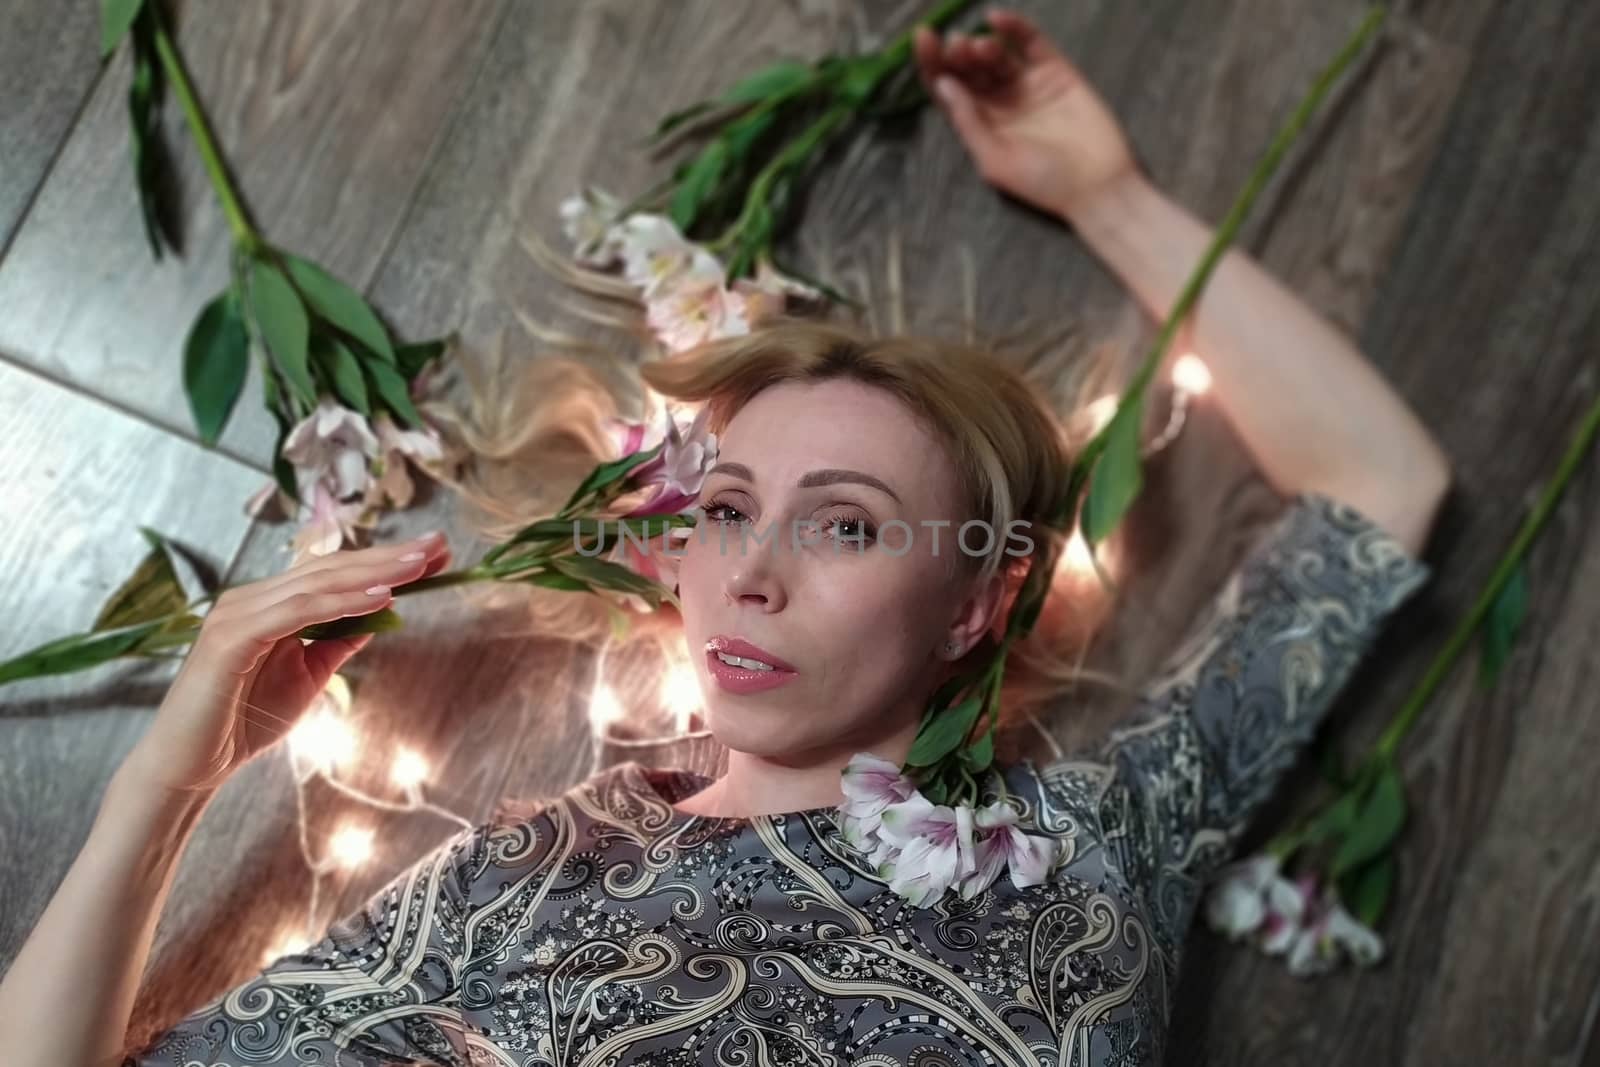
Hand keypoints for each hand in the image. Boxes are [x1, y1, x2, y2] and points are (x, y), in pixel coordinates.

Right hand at [119, 531, 451, 795]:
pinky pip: (296, 613)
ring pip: (316, 584)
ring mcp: (238, 614)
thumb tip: (382, 613)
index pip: (334, 573)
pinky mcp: (231, 638)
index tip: (434, 555)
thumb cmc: (243, 722)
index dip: (384, 562)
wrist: (191, 766)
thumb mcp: (307, 676)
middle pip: (330, 568)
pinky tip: (381, 598)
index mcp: (269, 604)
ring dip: (373, 573)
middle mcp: (251, 598)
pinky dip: (341, 603)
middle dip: (388, 556)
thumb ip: (337, 641)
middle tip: (438, 545)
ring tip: (420, 565)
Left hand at [914, 8, 1139, 218]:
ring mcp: (1027, 86)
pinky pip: (1031, 44)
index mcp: (979, 126)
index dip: (933, 65)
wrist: (1098, 185)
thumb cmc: (1043, 183)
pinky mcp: (1055, 72)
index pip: (949, 90)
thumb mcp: (995, 160)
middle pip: (969, 70)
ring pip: (996, 56)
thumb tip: (943, 84)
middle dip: (957, 54)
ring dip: (982, 44)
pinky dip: (1014, 29)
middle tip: (957, 46)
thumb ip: (968, 122)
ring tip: (979, 46)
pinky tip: (997, 19)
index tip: (924, 40)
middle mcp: (999, 103)